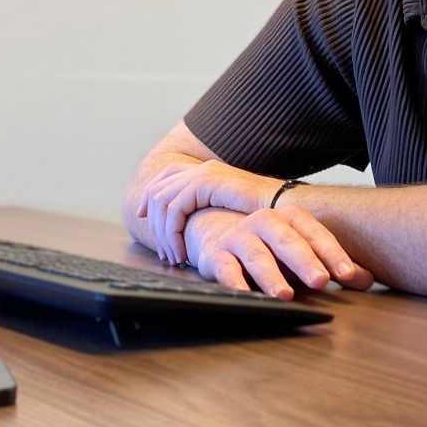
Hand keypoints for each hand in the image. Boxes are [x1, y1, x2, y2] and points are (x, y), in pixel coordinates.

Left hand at [139, 158, 275, 263]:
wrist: (284, 208)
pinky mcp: (206, 184)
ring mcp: (203, 173)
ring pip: (162, 202)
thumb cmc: (264, 217)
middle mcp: (201, 169)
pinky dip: (173, 234)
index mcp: (206, 170)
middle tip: (162, 251)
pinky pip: (175, 209)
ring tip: (173, 257)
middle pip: (158, 190)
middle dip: (152, 221)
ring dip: (163, 234)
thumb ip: (209, 210)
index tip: (141, 217)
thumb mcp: (229, 210)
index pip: (165, 177)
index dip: (149, 197)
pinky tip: (181, 252)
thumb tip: (190, 224)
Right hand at [184, 206, 373, 298]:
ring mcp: (239, 237)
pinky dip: (234, 282)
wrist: (219, 233)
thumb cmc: (271, 248)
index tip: (347, 275)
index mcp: (291, 218)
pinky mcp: (217, 255)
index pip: (316, 234)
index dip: (332, 254)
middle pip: (288, 240)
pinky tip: (244, 295)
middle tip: (321, 281)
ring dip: (271, 275)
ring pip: (257, 254)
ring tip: (285, 295)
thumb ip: (334, 265)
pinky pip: (225, 268)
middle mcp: (265, 222)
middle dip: (305, 260)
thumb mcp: (303, 253)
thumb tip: (368, 279)